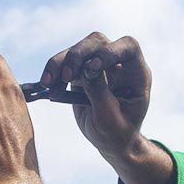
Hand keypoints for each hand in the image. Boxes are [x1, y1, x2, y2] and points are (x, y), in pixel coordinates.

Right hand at [41, 33, 151, 159]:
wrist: (111, 141)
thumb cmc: (118, 132)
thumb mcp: (110, 118)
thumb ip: (100, 92)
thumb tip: (86, 68)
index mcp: (136, 73)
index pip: (128, 47)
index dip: (110, 52)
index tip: (93, 67)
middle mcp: (118, 63)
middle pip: (98, 42)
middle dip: (78, 55)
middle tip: (66, 77)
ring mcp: (99, 65)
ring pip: (78, 49)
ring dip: (60, 64)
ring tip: (48, 84)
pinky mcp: (81, 71)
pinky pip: (64, 63)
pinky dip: (54, 72)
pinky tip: (47, 86)